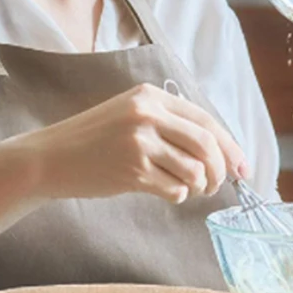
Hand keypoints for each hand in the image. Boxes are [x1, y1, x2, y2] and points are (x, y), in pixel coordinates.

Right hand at [19, 83, 247, 204]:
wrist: (49, 157)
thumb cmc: (94, 141)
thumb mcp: (131, 115)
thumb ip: (169, 124)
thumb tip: (220, 151)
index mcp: (151, 96)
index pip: (206, 120)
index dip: (230, 146)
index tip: (243, 168)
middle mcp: (148, 114)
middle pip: (206, 145)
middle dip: (219, 170)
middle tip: (214, 185)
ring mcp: (139, 141)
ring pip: (194, 169)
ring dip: (199, 186)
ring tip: (188, 189)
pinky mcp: (131, 170)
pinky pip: (175, 189)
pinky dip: (178, 196)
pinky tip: (165, 192)